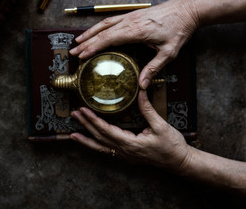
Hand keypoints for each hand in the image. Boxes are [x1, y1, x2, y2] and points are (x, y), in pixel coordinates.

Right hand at [69, 0, 198, 88]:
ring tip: (78, 42)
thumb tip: (142, 85)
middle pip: (102, 32)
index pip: (109, 39)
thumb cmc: (179, 29)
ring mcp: (130, 16)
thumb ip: (153, 68)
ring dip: (89, 33)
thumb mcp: (169, 52)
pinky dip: (99, 27)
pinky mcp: (132, 15)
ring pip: (104, 24)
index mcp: (136, 31)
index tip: (82, 55)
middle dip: (86, 43)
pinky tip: (94, 32)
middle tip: (73, 53)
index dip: (93, 47)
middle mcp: (130, 22)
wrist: (187, 9)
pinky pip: (111, 20)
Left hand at [70, 90, 190, 170]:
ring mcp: (124, 155)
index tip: (83, 110)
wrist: (180, 162)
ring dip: (86, 139)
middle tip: (74, 114)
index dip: (93, 120)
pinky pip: (106, 150)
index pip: (106, 130)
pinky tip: (89, 142)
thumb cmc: (172, 146)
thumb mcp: (160, 125)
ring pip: (101, 147)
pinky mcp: (127, 155)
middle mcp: (124, 152)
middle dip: (85, 125)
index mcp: (130, 144)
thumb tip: (140, 91)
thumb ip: (147, 109)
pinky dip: (95, 145)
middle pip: (100, 137)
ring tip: (72, 135)